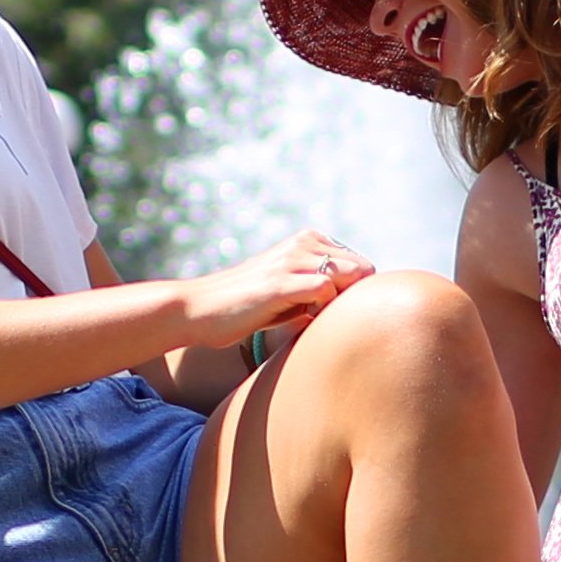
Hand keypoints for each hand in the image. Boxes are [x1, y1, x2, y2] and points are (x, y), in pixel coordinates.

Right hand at [178, 231, 375, 347]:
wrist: (198, 310)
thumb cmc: (247, 307)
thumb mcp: (290, 292)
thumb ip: (320, 290)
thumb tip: (358, 306)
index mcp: (308, 240)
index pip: (361, 263)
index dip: (354, 293)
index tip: (330, 311)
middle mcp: (303, 243)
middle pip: (362, 269)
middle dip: (353, 298)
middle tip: (323, 319)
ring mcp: (291, 260)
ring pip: (350, 275)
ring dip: (339, 304)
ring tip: (311, 319)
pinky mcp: (279, 282)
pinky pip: (325, 289)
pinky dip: (325, 310)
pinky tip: (303, 321)